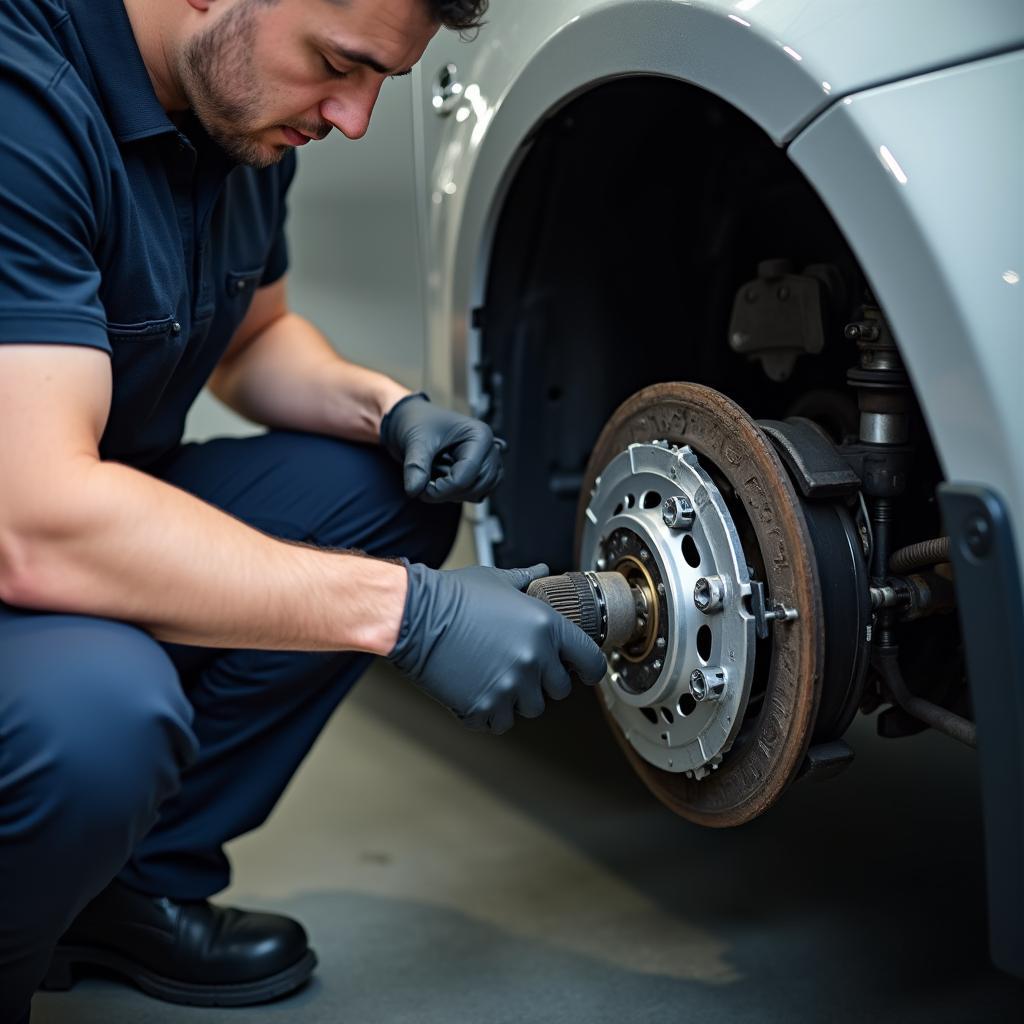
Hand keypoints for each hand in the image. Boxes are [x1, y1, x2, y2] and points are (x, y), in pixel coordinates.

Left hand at [380, 392, 503, 502]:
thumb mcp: (414, 440)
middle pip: (476, 487)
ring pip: (479, 494)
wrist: (417, 421)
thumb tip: (414, 491)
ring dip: (454, 494)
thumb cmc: (418, 423)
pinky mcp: (484, 473)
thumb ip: (415, 466)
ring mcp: (490, 462)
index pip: (466, 476)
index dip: (442, 489)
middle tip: (424, 485)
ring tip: (435, 479)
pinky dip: (460, 495)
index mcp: (479, 436)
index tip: (421, 488)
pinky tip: (444, 482)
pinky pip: (479, 494)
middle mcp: (490, 449)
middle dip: (448, 493)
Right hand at [388, 562, 607, 733]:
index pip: (590, 661)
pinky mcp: (484, 706)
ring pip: (530, 708)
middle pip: (559, 690)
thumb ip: (526, 579)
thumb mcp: (497, 580)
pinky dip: (490, 713)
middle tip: (520, 668)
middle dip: (543, 681)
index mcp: (546, 626)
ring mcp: (510, 686)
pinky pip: (500, 722)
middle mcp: (534, 658)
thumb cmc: (453, 595)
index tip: (581, 671)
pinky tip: (477, 691)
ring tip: (495, 678)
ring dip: (517, 698)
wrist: (414, 616)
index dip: (588, 668)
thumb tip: (541, 570)